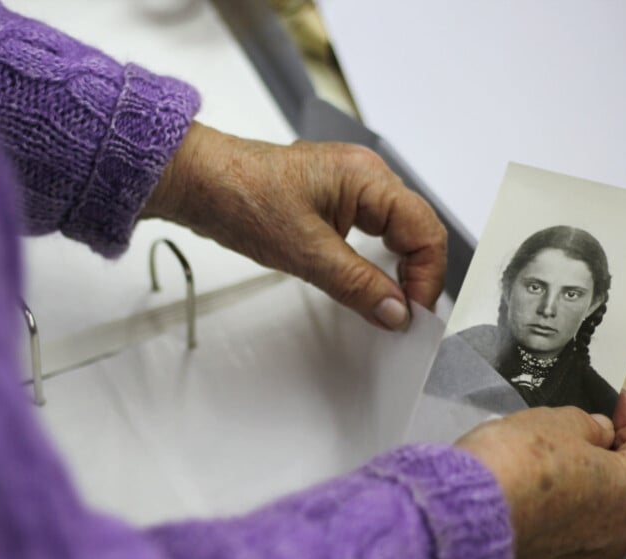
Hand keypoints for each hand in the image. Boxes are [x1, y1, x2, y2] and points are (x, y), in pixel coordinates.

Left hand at [142, 122, 446, 329]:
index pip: (425, 230)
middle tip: (403, 315)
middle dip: (417, 275)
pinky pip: (373, 231)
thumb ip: (357, 285)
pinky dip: (377, 261)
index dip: (427, 276)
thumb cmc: (241, 197)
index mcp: (368, 177)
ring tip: (388, 304)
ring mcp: (351, 186)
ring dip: (399, 269)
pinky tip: (368, 282)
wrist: (199, 181)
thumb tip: (395, 311)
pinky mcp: (334, 199)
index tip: (411, 313)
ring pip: (397, 232)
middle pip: (417, 230)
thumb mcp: (305, 252)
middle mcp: (367, 176)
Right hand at [456, 391, 625, 558]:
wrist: (459, 522)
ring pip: (588, 523)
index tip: (618, 407)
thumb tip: (593, 433)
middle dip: (604, 461)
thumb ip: (585, 424)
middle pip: (624, 492)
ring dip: (572, 496)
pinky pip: (553, 548)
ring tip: (536, 470)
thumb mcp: (554, 421)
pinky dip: (543, 526)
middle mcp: (612, 537)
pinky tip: (516, 505)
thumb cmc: (509, 473)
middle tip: (577, 436)